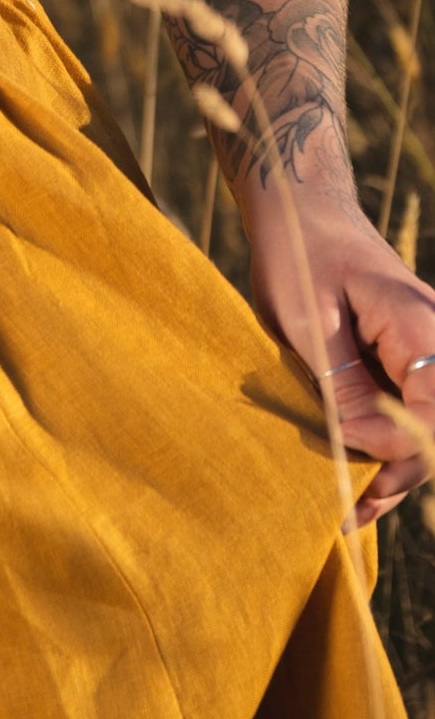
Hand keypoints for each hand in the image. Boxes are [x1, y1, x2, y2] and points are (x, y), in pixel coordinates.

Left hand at [247, 187, 434, 528]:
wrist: (298, 209)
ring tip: (351, 506)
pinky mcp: (403, 356)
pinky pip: (407, 407)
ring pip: (424, 425)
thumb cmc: (297, 252)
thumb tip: (364, 441)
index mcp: (419, 329)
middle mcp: (434, 342)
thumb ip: (340, 380)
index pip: (431, 417)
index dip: (394, 450)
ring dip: (393, 466)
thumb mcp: (306, 318)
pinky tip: (357, 473)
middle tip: (349, 509)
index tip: (343, 454)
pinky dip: (386, 441)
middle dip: (399, 474)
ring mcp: (423, 350)